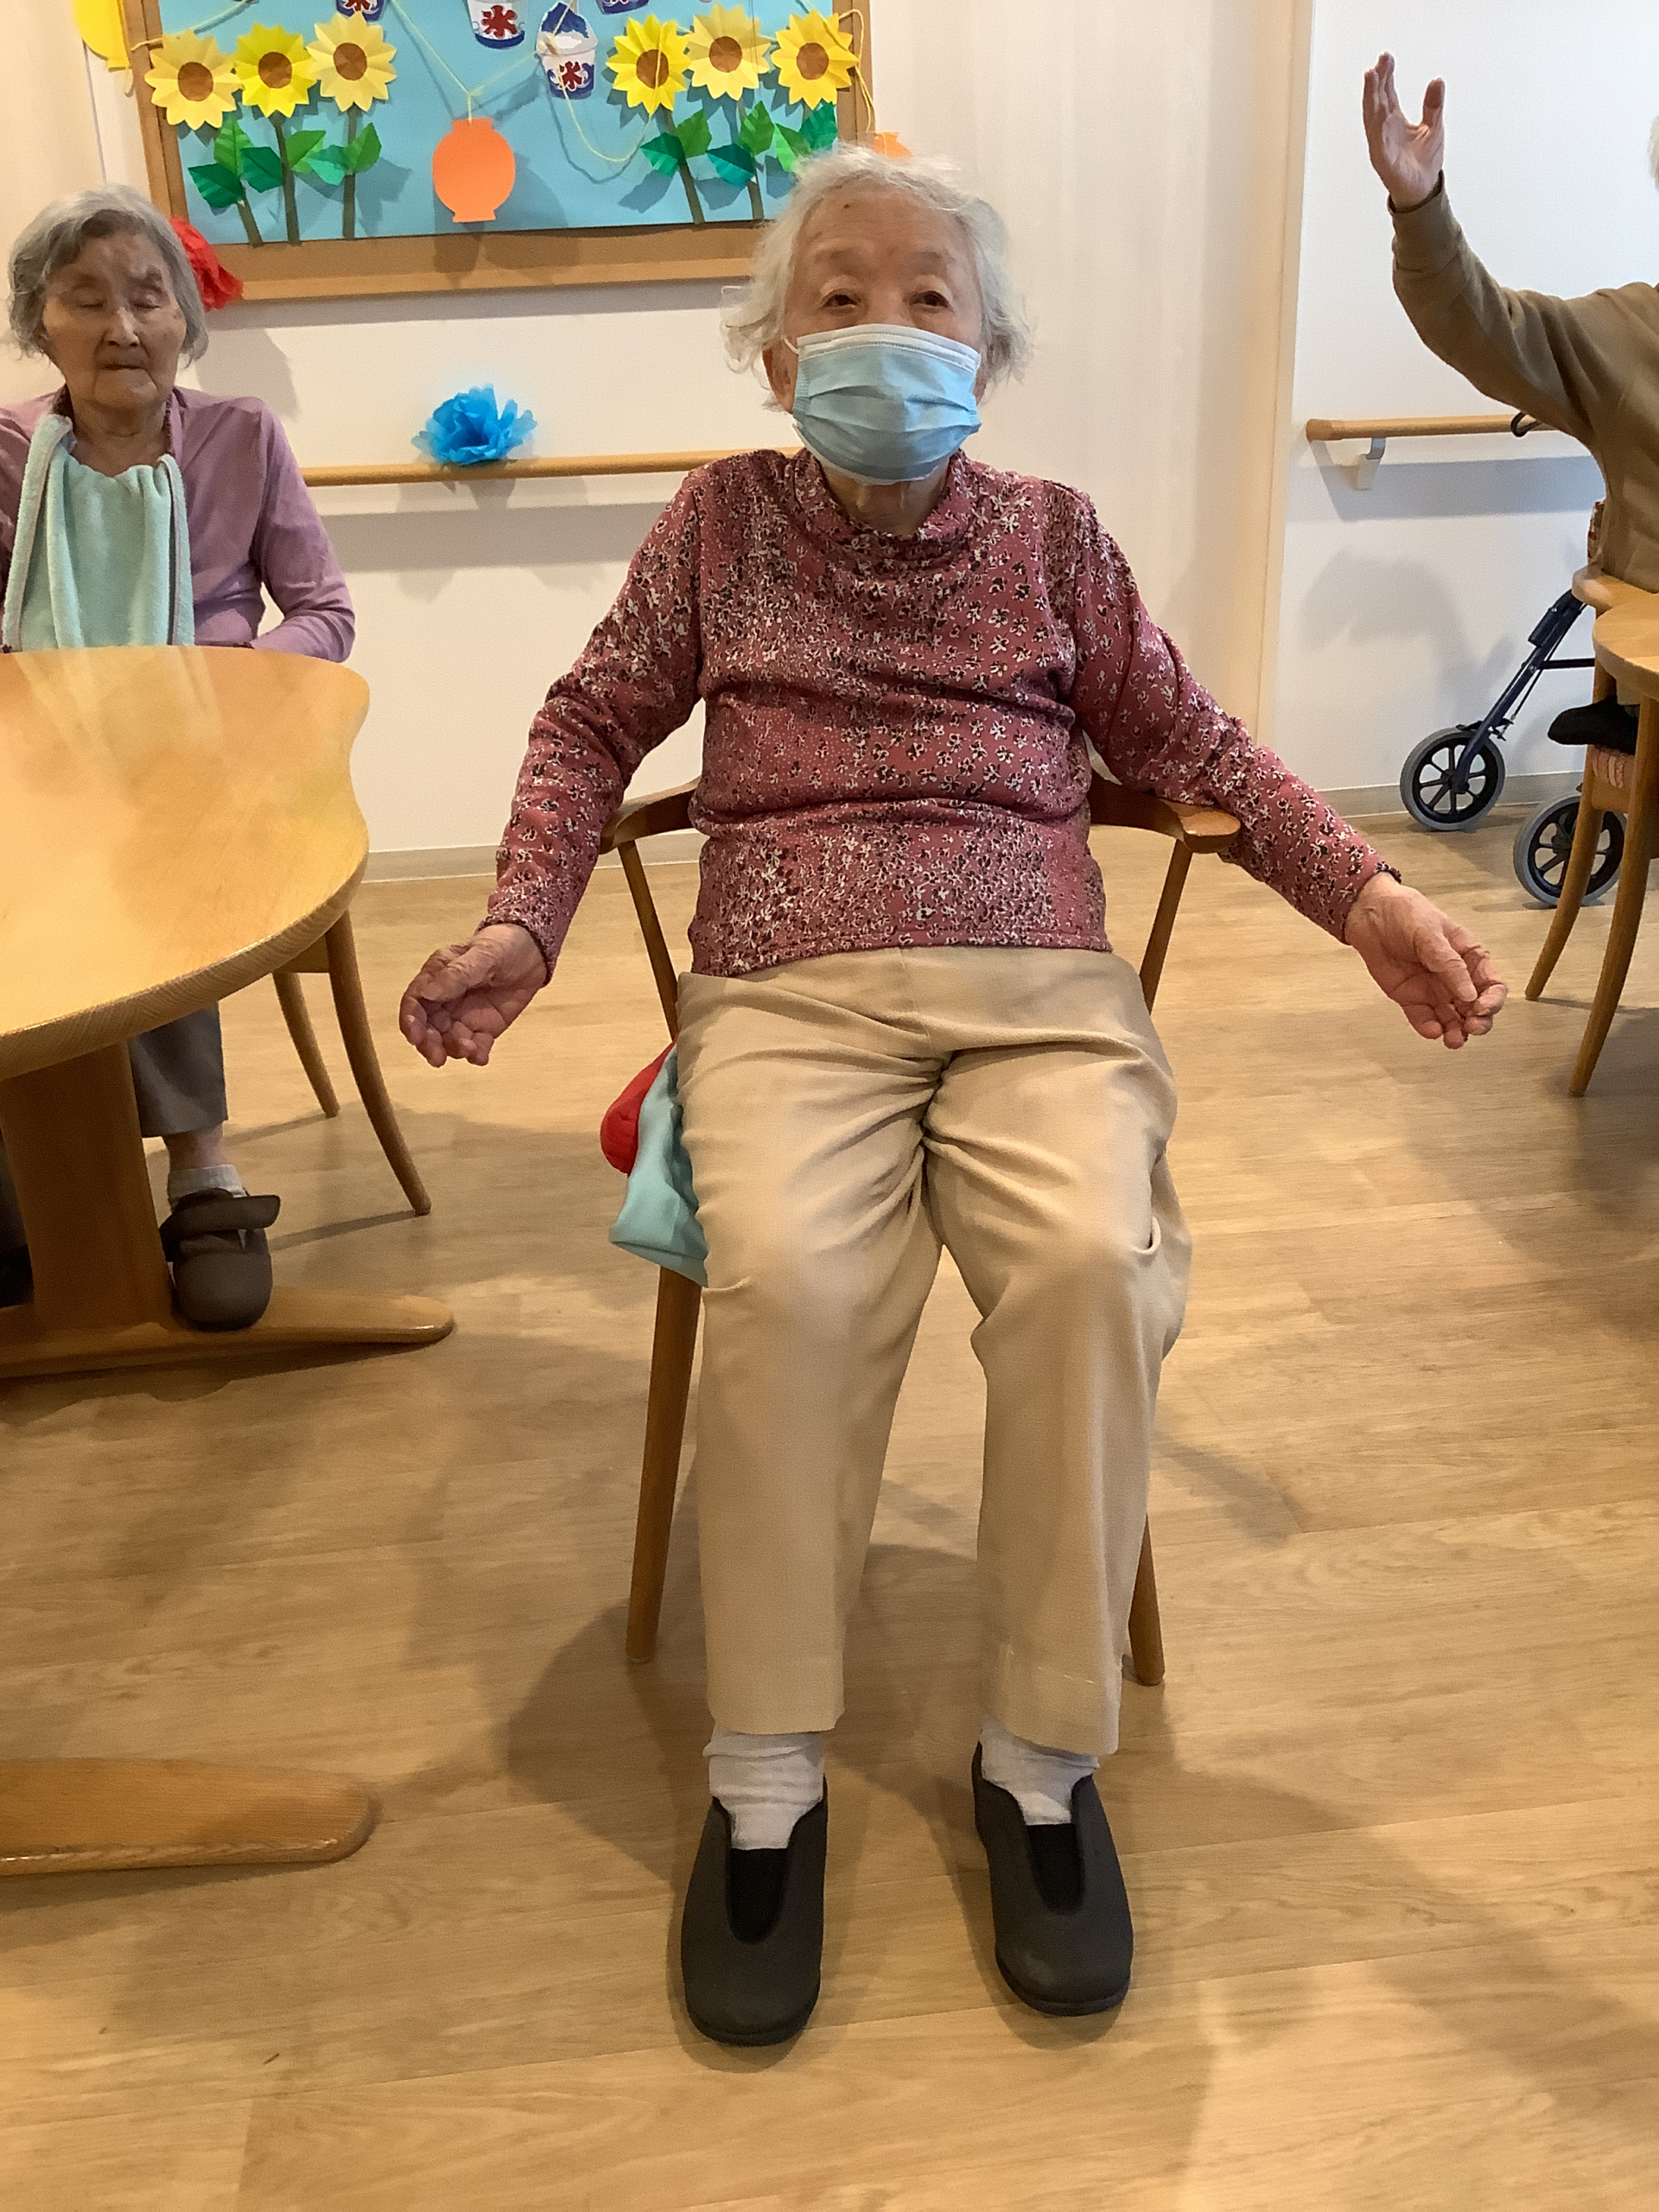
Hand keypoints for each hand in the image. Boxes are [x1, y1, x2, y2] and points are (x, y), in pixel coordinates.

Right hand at [399, 922, 548, 1067]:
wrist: (534, 951)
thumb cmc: (502, 944)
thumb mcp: (482, 955)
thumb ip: (456, 975)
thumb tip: (427, 994)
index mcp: (437, 977)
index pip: (415, 1002)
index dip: (410, 1020)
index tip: (415, 1036)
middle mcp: (445, 1000)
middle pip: (427, 1028)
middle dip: (429, 1044)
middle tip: (437, 1057)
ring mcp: (464, 1016)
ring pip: (449, 1041)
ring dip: (455, 1049)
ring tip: (470, 1048)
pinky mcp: (484, 1028)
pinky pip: (476, 1047)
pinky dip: (476, 1055)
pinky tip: (481, 1057)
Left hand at [1343, 873, 1505, 1047]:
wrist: (1370, 913)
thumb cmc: (1407, 913)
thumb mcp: (1431, 933)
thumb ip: (1449, 964)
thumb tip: (1470, 995)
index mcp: (1469, 956)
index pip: (1491, 984)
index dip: (1492, 1000)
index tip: (1482, 1008)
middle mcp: (1455, 977)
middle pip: (1475, 1007)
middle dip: (1478, 1021)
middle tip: (1472, 1028)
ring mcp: (1433, 990)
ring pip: (1452, 1018)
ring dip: (1456, 1032)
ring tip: (1453, 1041)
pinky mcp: (1411, 998)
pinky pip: (1423, 1018)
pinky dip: (1429, 1028)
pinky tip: (1432, 1031)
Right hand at [1362, 51, 1444, 209]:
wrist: (1424, 190)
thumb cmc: (1424, 162)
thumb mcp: (1434, 127)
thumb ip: (1433, 105)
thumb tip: (1437, 81)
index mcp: (1395, 121)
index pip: (1388, 94)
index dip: (1386, 76)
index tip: (1386, 58)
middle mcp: (1385, 130)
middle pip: (1378, 101)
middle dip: (1377, 81)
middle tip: (1380, 62)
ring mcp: (1382, 144)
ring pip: (1373, 116)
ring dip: (1370, 97)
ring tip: (1370, 78)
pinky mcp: (1383, 159)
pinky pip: (1377, 140)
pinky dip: (1376, 125)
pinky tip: (1377, 109)